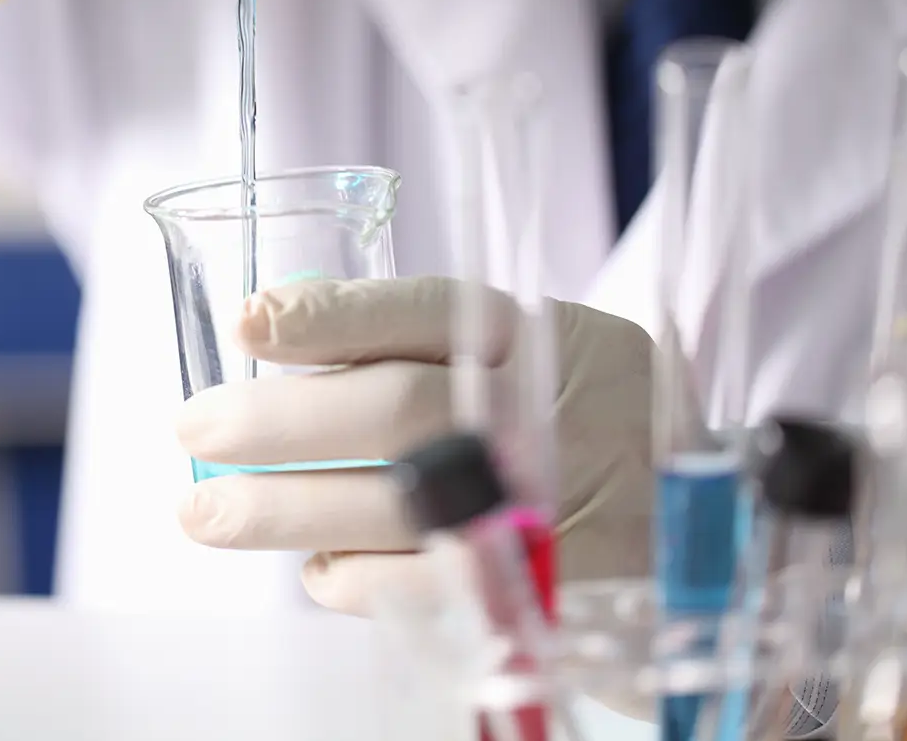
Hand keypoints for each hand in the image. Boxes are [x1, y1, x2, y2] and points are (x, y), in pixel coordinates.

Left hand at [174, 277, 658, 616]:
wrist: (711, 529)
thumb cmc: (587, 422)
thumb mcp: (538, 349)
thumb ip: (432, 341)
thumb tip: (284, 330)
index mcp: (540, 339)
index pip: (423, 311)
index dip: (329, 314)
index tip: (248, 320)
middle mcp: (543, 419)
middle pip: (391, 410)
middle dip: (275, 421)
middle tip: (194, 426)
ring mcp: (545, 511)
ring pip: (390, 505)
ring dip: (280, 511)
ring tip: (203, 512)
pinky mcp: (536, 595)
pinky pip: (414, 586)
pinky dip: (346, 577)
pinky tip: (316, 566)